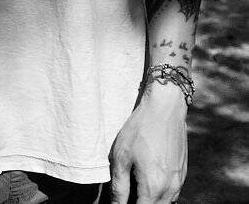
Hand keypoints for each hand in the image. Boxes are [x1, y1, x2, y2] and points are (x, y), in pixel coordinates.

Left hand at [109, 83, 187, 202]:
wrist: (165, 108)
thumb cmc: (140, 129)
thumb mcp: (122, 156)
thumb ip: (119, 186)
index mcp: (153, 187)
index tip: (120, 203)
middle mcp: (170, 189)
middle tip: (128, 195)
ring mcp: (179, 181)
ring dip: (152, 201)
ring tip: (137, 191)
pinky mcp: (183, 172)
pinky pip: (173, 193)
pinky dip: (161, 195)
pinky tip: (150, 183)